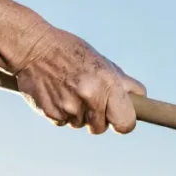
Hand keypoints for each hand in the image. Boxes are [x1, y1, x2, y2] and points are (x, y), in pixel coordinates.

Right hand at [11, 24, 145, 134]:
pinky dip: (61, 112)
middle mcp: (90, 98)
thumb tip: (142, 99)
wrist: (33, 47)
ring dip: (78, 113)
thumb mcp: (103, 63)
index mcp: (108, 85)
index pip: (126, 123)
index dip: (124, 122)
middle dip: (98, 117)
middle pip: (101, 128)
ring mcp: (69, 108)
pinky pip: (63, 122)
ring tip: (69, 89)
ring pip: (81, 125)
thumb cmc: (73, 53)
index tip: (119, 117)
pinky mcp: (50, 113)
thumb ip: (124, 84)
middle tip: (89, 97)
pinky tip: (56, 93)